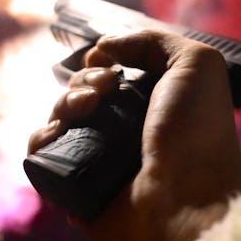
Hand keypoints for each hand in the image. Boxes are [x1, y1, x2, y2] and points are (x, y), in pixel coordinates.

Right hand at [28, 30, 240, 240]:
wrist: (190, 200)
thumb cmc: (199, 132)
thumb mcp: (196, 64)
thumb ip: (153, 41)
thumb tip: (104, 46)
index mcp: (151, 106)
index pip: (109, 76)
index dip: (100, 62)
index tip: (108, 62)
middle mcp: (123, 133)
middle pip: (79, 93)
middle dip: (84, 81)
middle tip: (105, 89)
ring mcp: (97, 162)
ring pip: (57, 121)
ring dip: (63, 104)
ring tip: (86, 108)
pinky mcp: (75, 190)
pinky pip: (42, 158)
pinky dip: (41, 139)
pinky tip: (58, 133)